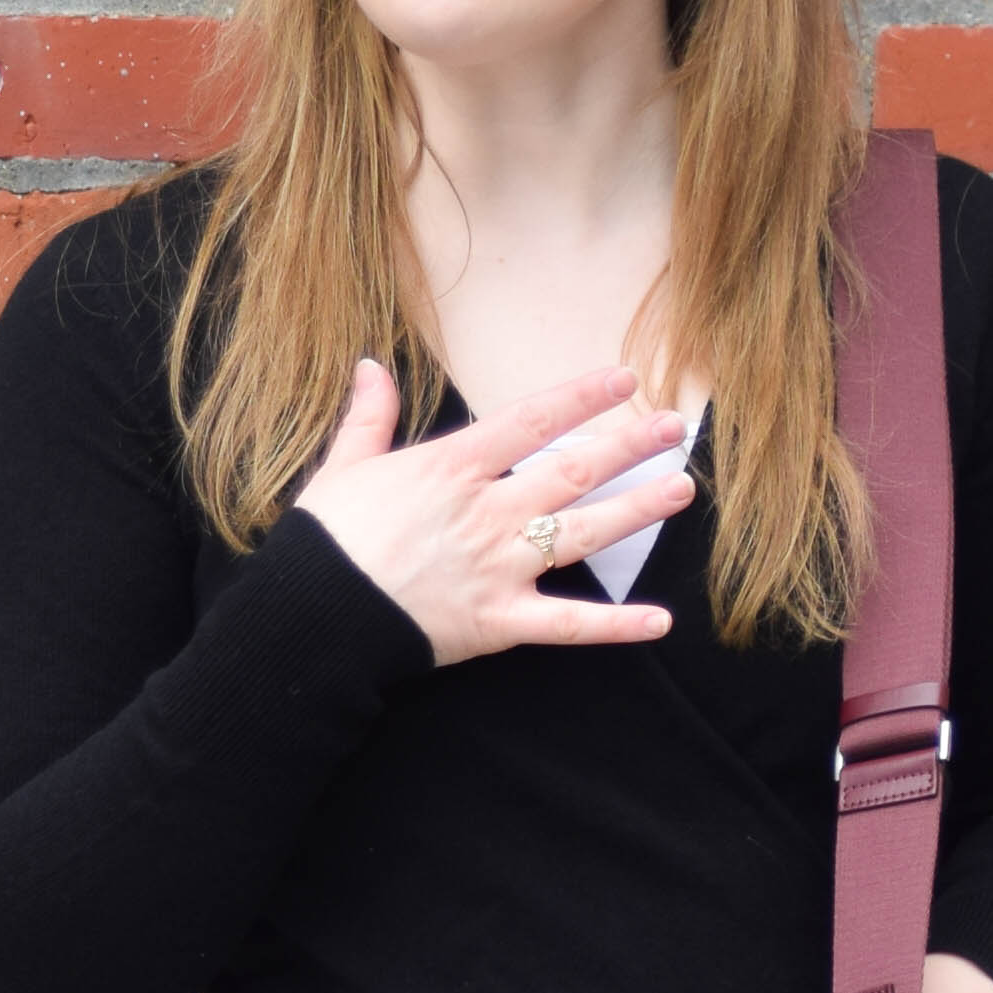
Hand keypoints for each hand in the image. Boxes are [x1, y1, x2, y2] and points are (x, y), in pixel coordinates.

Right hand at [293, 361, 693, 671]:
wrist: (312, 617)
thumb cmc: (326, 540)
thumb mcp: (344, 467)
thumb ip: (369, 416)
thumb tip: (372, 365)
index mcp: (451, 468)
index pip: (531, 421)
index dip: (581, 397)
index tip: (623, 379)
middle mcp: (487, 512)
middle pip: (572, 471)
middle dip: (628, 446)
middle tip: (675, 428)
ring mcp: (499, 567)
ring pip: (582, 533)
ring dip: (637, 511)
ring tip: (681, 490)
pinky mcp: (499, 622)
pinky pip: (568, 625)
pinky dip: (616, 626)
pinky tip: (661, 620)